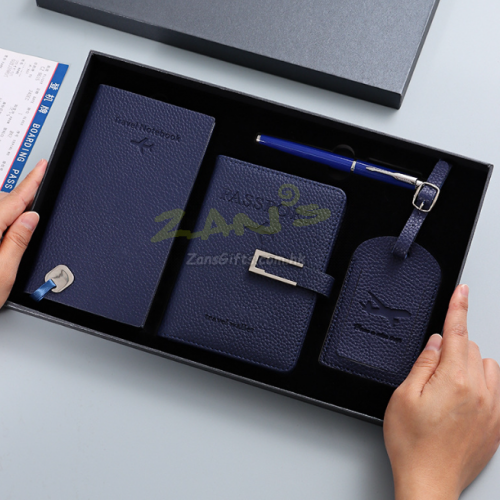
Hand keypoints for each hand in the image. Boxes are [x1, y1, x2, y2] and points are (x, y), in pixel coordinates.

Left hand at [0, 159, 46, 307]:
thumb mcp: (3, 274)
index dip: (32, 181)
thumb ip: (18, 242)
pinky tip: (2, 230)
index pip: (15, 199)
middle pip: (2, 202)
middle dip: (20, 201)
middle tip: (35, 208)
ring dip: (6, 212)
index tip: (42, 167)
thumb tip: (31, 218)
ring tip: (13, 232)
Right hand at [384, 284, 499, 499]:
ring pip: (488, 367)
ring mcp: (493, 410)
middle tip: (431, 369)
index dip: (458, 307)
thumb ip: (424, 363)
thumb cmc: (412, 444)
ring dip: (470, 365)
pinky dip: (480, 385)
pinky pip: (496, 390)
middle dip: (454, 347)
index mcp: (454, 381)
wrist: (429, 482)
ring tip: (447, 386)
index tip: (462, 290)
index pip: (458, 333)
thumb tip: (437, 343)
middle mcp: (480, 393)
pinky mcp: (497, 425)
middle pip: (473, 348)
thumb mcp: (404, 396)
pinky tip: (460, 402)